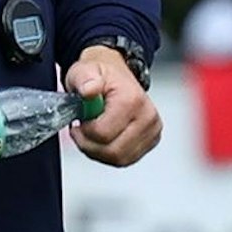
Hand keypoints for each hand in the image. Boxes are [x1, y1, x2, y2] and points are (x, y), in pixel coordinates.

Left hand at [64, 47, 162, 166]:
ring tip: (93, 134)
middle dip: (90, 145)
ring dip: (99, 152)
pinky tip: (104, 139)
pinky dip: (110, 155)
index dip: (84, 132)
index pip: (103, 134)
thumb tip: (89, 90)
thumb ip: (84, 79)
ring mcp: (152, 130)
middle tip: (82, 131)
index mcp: (132, 99)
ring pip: (120, 159)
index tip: (79, 122)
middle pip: (113, 152)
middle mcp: (147, 116)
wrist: (116, 76)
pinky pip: (126, 160)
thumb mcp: (85, 71)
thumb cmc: (101, 76)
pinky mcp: (152, 140)